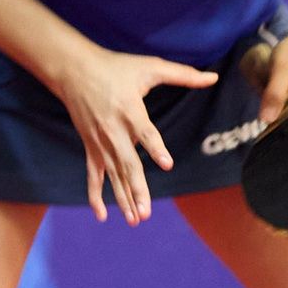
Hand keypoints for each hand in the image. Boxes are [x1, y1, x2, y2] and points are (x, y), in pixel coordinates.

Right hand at [48, 46, 217, 224]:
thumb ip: (182, 74)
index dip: (155, 148)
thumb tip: (212, 77)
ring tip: (135, 220)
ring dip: (123, 199)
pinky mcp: (91, 148)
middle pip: (127, 165)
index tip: (166, 164)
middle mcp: (114, 131)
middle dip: (137, 190)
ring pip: (114, 176)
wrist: (74, 71)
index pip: (145, 133)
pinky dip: (96, 196)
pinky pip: (93, 176)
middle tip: (146, 213)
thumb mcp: (149, 67)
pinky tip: (103, 216)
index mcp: (130, 111)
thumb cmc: (115, 67)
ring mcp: (100, 143)